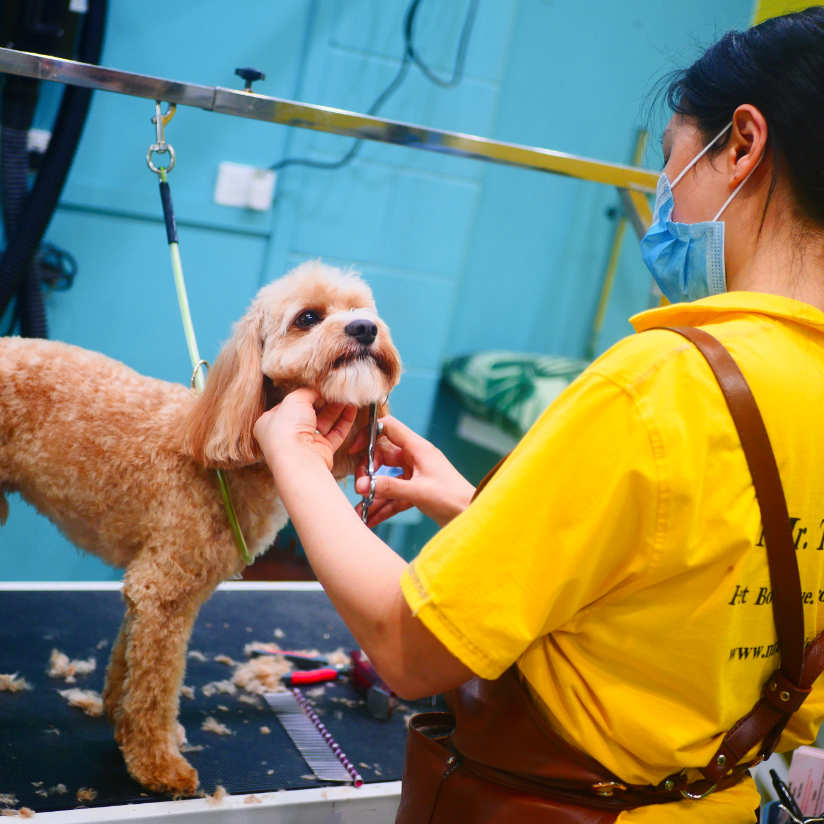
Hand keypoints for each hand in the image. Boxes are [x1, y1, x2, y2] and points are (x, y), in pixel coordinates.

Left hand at [254, 388, 356, 473]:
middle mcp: (287, 434)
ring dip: (337, 408)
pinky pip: (335, 433)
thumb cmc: (288, 429)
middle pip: (309, 412)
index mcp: (271, 421)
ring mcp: (305, 443)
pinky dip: (344, 421)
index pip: (290, 404)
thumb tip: (317, 388)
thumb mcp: (294, 399)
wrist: (298, 458)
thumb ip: (307, 391)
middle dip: (325, 400)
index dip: (305, 393)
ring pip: (324, 422)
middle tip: (337, 389)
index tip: (320, 385)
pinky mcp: (321, 451)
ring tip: (348, 396)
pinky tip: (352, 409)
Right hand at [349, 415, 474, 527]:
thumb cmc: (453, 498)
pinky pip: (395, 495)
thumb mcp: (418, 491)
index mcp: (418, 448)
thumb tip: (362, 486)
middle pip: (383, 456)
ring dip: (374, 494)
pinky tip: (371, 518)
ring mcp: (416, 474)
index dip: (370, 434)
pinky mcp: (417, 491)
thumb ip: (389, 487)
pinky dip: (384, 506)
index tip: (355, 450)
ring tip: (360, 509)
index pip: (389, 428)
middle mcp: (416, 458)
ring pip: (387, 479)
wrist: (472, 515)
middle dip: (369, 472)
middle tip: (360, 488)